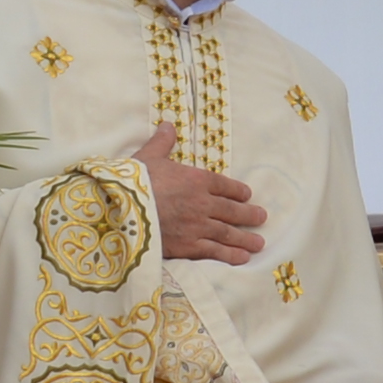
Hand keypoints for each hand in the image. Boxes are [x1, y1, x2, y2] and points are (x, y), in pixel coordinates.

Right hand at [138, 121, 267, 269]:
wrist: (119, 209)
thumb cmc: (132, 181)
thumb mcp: (148, 157)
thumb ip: (162, 142)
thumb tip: (168, 124)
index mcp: (196, 180)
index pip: (224, 185)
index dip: (238, 191)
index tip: (247, 195)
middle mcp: (202, 203)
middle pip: (232, 210)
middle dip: (249, 214)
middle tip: (262, 217)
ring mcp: (197, 226)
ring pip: (228, 232)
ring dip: (246, 238)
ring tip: (259, 243)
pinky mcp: (187, 246)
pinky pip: (214, 251)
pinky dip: (231, 255)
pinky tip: (243, 258)